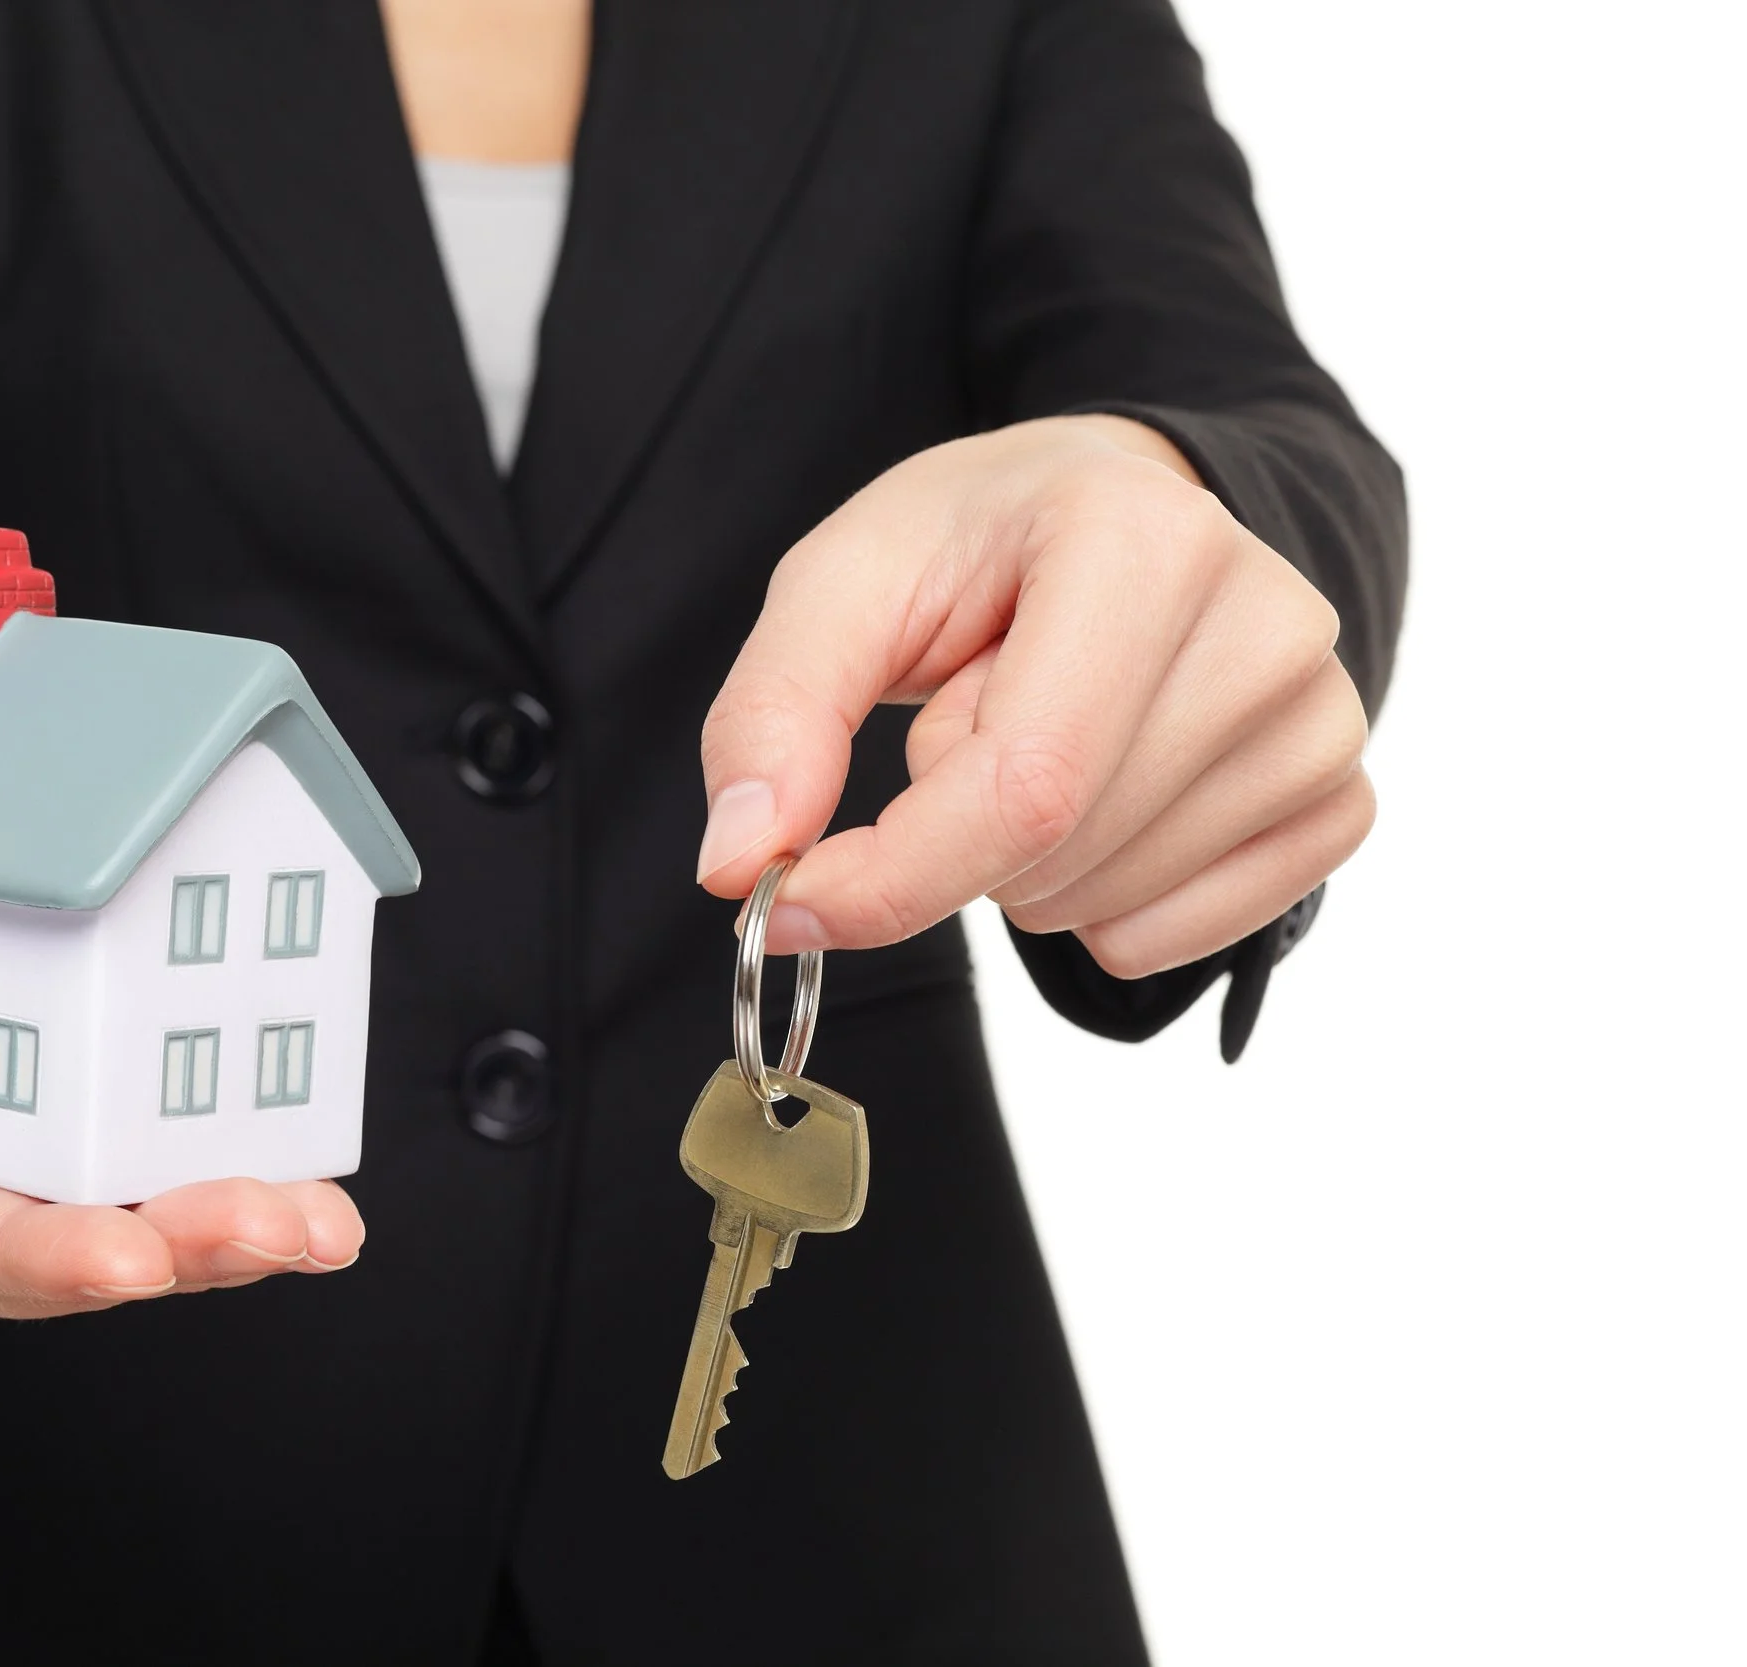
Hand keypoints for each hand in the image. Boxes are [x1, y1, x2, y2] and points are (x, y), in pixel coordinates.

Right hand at [0, 843, 364, 1328]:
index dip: (32, 1252)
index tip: (128, 1252)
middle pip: (55, 1258)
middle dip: (176, 1249)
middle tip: (278, 1227)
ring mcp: (9, 1193)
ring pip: (125, 1235)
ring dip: (227, 1234)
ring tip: (320, 1223)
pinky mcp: (74, 1153)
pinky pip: (156, 1184)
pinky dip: (237, 1184)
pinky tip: (316, 1191)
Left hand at [696, 415, 1373, 975]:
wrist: (1116, 514)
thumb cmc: (979, 547)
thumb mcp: (845, 583)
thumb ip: (774, 715)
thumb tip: (740, 864)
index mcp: (1143, 538)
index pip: (1023, 782)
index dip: (888, 873)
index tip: (787, 898)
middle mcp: (1266, 621)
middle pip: (1061, 851)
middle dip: (952, 841)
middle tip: (960, 725)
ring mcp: (1321, 714)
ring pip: (1114, 904)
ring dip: (1024, 870)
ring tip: (1036, 741)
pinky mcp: (1338, 793)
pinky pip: (1193, 934)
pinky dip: (1107, 908)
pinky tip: (1099, 804)